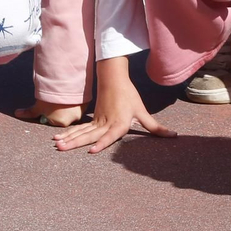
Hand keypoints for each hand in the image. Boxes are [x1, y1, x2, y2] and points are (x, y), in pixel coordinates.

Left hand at [14, 99, 84, 127]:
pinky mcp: (86, 103)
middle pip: (64, 116)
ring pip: (73, 110)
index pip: (54, 120)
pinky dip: (77, 101)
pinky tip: (73, 94)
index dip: (50, 112)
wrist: (65, 84)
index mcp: (60, 123)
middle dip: (61, 109)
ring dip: (70, 105)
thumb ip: (29, 112)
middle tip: (57, 100)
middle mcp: (72, 120)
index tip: (50, 105)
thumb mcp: (38, 105)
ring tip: (65, 96)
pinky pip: (81, 104)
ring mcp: (81, 112)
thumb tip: (17, 114)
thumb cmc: (50, 97)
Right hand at [53, 58, 175, 153]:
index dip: (101, 144)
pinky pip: (79, 129)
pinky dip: (68, 134)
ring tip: (56, 145)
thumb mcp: (142, 112)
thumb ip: (155, 127)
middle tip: (61, 148)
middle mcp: (106, 124)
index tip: (92, 150)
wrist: (114, 80)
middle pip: (88, 135)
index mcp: (119, 124)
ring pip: (81, 132)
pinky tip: (57, 138)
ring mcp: (97, 122)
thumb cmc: (129, 97)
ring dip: (68, 139)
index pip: (109, 136)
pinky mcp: (93, 120)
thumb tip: (174, 136)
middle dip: (74, 143)